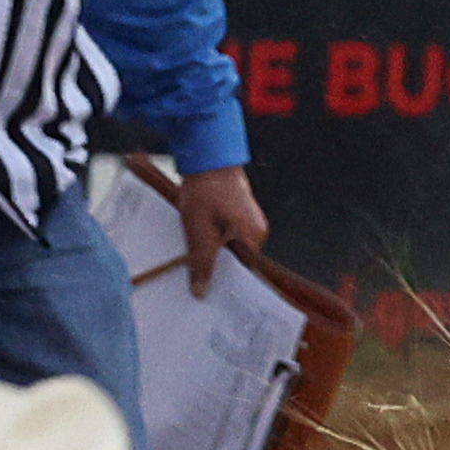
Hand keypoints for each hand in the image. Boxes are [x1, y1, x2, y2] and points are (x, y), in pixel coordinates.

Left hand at [171, 166, 267, 299]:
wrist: (207, 157)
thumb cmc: (206, 190)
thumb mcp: (199, 233)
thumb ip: (201, 264)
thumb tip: (201, 291)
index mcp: (253, 237)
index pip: (242, 272)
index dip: (224, 282)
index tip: (207, 293)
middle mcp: (256, 230)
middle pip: (235, 260)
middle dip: (215, 266)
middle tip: (194, 273)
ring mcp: (248, 220)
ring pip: (228, 246)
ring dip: (210, 250)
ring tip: (192, 249)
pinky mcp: (237, 212)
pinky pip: (225, 233)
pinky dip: (210, 237)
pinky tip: (196, 234)